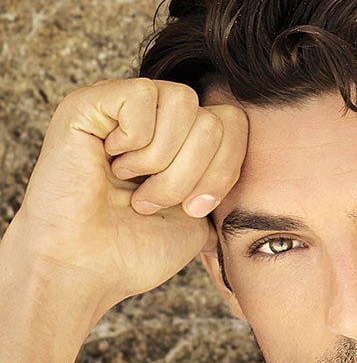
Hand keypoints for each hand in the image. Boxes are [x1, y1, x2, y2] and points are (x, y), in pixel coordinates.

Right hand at [10, 78, 246, 315]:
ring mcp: (123, 106)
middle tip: (151, 201)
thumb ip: (228, 187)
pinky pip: (143, 95)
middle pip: (215, 119)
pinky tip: (109, 162)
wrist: (84, 267)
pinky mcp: (89, 102)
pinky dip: (134, 139)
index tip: (193, 209)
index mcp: (185, 141)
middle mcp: (157, 117)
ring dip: (163, 160)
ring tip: (132, 185)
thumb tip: (266, 177)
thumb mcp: (202, 220)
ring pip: (184, 102)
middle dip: (191, 174)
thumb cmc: (134, 249)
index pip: (236, 124)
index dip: (224, 171)